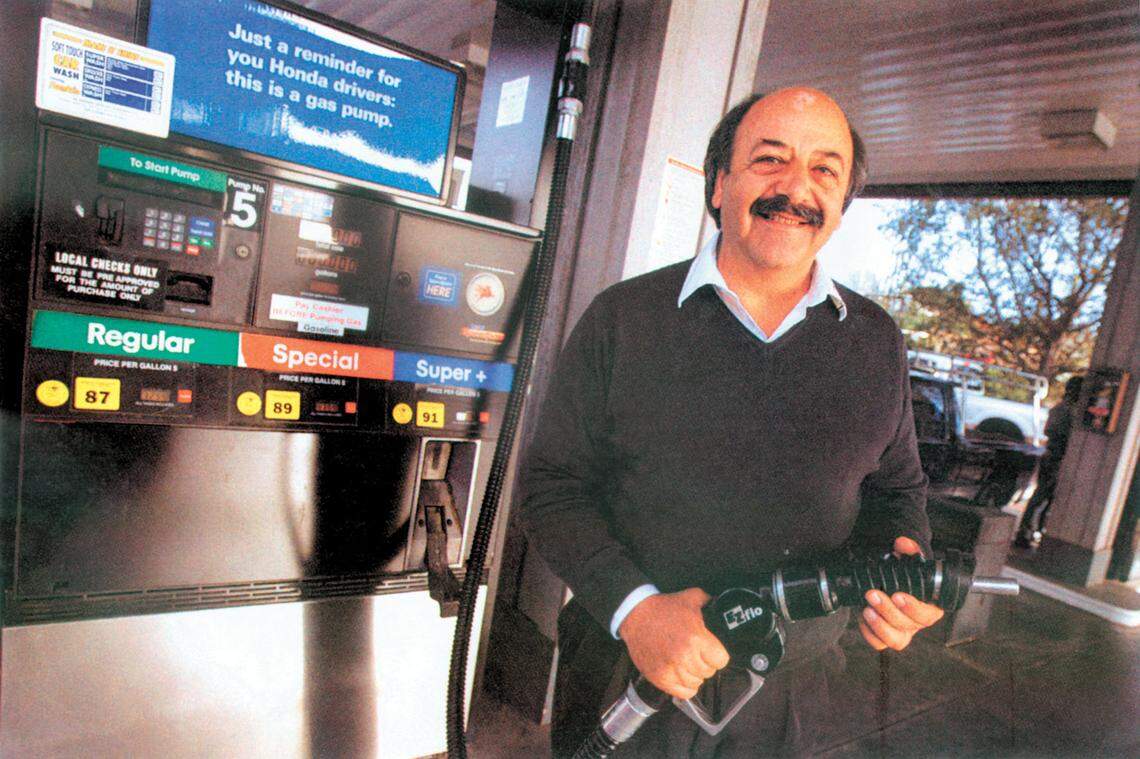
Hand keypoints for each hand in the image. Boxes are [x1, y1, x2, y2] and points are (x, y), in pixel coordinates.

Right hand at [617, 588, 729, 699]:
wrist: (635, 616)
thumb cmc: (663, 608)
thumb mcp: (691, 598)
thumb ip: (710, 602)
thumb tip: (723, 604)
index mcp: (696, 638)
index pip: (721, 660)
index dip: (717, 654)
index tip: (711, 650)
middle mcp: (685, 657)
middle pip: (709, 672)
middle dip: (705, 663)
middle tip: (696, 653)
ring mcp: (671, 670)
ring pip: (697, 683)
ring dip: (694, 674)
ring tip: (686, 662)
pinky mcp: (660, 678)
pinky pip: (683, 693)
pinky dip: (685, 686)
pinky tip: (681, 673)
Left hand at [858, 536, 944, 651]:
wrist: (891, 581)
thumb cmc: (905, 573)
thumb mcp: (909, 559)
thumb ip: (909, 549)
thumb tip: (902, 543)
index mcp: (930, 605)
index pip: (928, 614)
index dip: (913, 607)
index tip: (898, 595)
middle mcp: (918, 622)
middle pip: (908, 626)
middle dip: (888, 611)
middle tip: (872, 594)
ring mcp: (903, 631)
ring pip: (896, 640)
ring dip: (879, 626)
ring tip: (866, 609)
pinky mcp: (887, 636)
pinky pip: (879, 644)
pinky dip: (869, 633)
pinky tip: (862, 617)